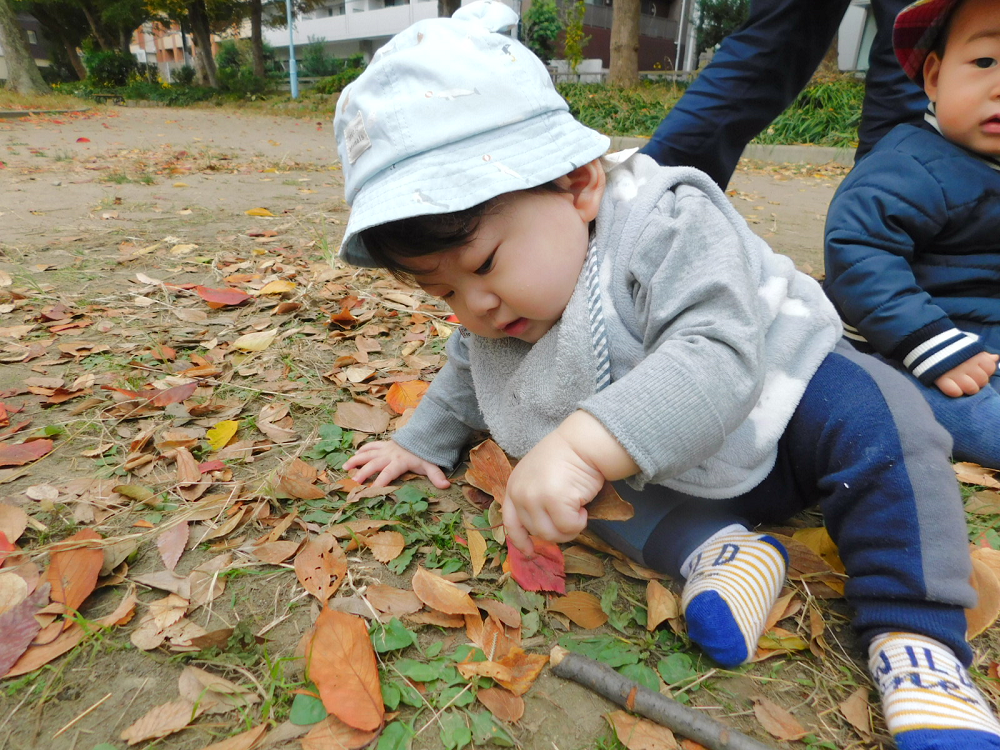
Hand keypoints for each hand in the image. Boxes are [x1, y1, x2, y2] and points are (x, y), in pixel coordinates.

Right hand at [343, 440, 450, 488]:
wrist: (421, 436)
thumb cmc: (423, 454)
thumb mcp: (431, 465)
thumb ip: (436, 475)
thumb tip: (446, 486)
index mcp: (400, 462)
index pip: (389, 472)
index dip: (381, 481)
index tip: (373, 490)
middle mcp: (389, 455)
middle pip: (374, 464)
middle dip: (363, 472)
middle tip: (354, 482)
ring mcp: (384, 449)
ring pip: (368, 454)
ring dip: (356, 460)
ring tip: (344, 468)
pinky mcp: (382, 445)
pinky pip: (370, 446)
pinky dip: (361, 451)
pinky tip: (352, 457)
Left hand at [501, 429, 600, 555]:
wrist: (582, 442)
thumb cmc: (566, 458)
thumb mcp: (538, 477)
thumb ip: (533, 499)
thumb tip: (541, 530)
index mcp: (513, 487)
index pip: (511, 523)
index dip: (520, 541)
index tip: (530, 552)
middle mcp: (519, 493)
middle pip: (537, 532)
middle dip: (558, 529)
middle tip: (572, 515)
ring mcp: (534, 497)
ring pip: (552, 534)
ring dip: (570, 527)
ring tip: (578, 509)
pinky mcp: (553, 500)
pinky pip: (569, 527)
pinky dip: (580, 521)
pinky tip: (583, 505)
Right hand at [934, 352, 998, 396]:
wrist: (927, 343)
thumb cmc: (951, 348)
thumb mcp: (968, 348)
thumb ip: (982, 355)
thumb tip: (996, 358)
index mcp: (974, 355)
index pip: (990, 368)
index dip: (985, 371)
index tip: (977, 371)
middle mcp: (967, 364)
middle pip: (982, 381)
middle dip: (977, 382)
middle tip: (968, 379)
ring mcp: (955, 372)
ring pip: (971, 388)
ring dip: (967, 388)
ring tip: (961, 385)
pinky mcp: (941, 379)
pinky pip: (954, 392)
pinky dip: (955, 392)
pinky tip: (952, 388)